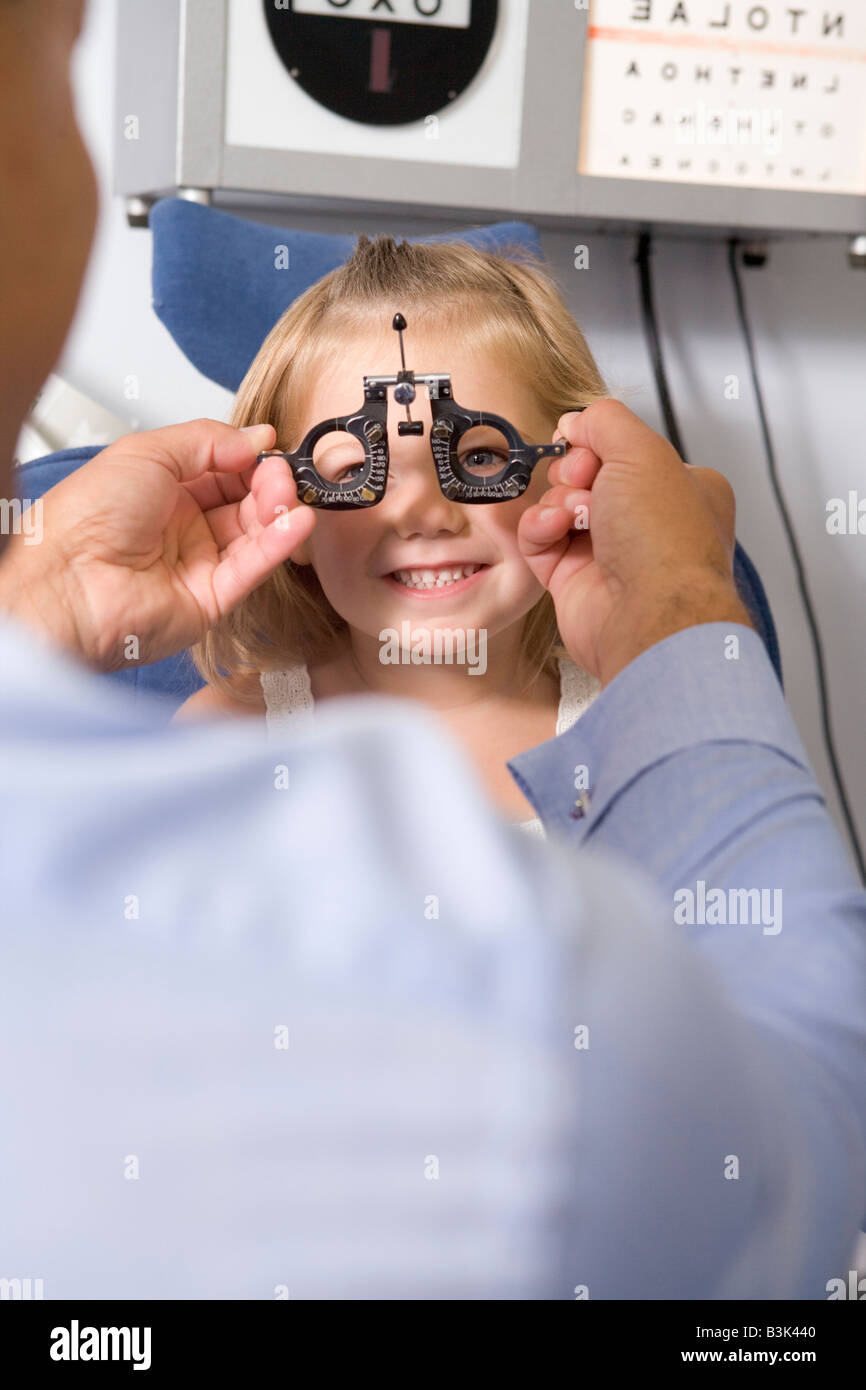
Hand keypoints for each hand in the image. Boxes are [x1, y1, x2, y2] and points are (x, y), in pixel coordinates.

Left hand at [0, 419, 314, 670]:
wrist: (67, 581)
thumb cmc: (87, 517)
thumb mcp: (148, 452)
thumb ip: (208, 440)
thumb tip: (257, 438)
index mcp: (159, 489)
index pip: (222, 470)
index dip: (249, 459)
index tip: (270, 447)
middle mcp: (179, 527)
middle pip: (243, 501)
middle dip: (268, 483)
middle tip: (280, 473)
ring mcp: (196, 564)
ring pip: (254, 534)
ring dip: (278, 510)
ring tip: (287, 493)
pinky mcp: (211, 600)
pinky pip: (252, 569)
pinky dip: (279, 544)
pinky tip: (296, 521)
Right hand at [518, 399, 754, 686]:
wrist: (647, 615)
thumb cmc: (664, 540)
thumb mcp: (643, 451)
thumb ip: (605, 421)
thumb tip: (576, 420)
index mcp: (683, 490)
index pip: (627, 451)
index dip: (600, 444)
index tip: (589, 444)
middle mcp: (648, 523)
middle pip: (588, 476)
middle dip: (575, 473)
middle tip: (583, 481)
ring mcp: (610, 553)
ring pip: (560, 505)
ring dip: (558, 501)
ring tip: (574, 515)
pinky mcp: (574, 580)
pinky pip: (541, 540)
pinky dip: (540, 529)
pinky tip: (554, 530)